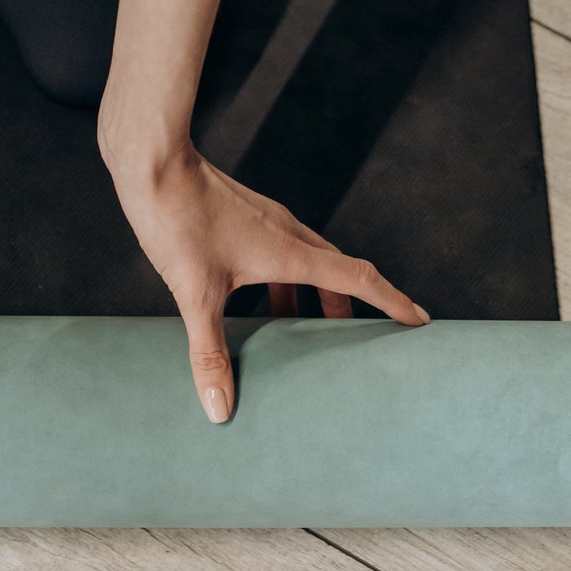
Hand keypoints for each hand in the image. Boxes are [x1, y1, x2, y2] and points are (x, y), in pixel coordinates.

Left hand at [100, 135, 428, 425]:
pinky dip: (278, 279)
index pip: (359, 278)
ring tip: (300, 328)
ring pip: (304, 260)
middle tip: (357, 342)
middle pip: (336, 271)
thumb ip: (209, 352)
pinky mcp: (239, 213)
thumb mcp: (195, 293)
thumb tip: (220, 408)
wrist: (151, 161)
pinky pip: (276, 250)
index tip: (419, 320)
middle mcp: (286, 232)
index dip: (391, 302)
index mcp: (291, 252)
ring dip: (311, 293)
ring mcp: (262, 219)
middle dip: (351, 307)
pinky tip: (247, 297)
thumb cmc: (177, 220)